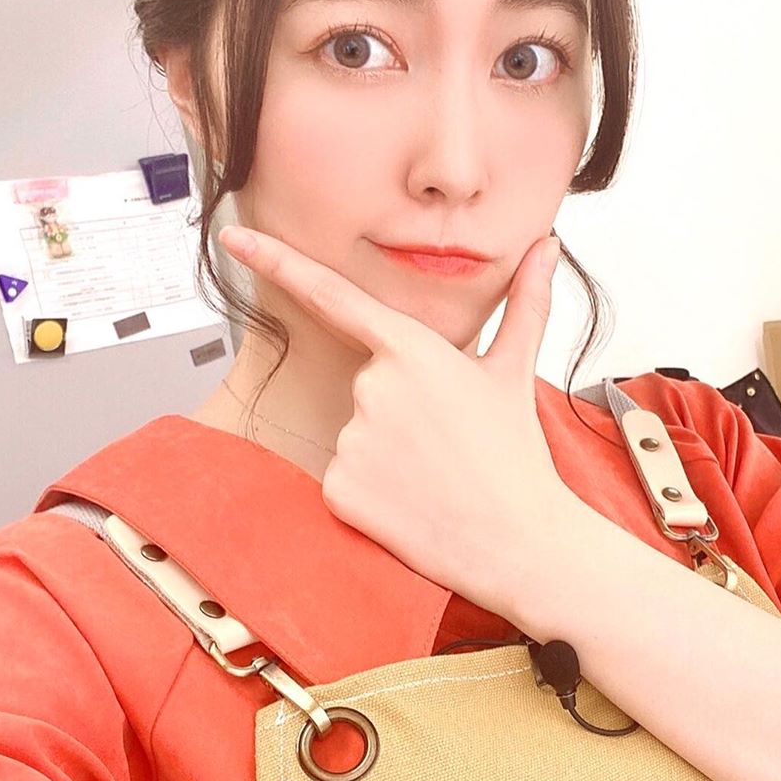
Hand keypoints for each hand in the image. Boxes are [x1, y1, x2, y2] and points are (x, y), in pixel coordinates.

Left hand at [218, 224, 577, 614]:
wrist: (518, 541)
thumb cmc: (516, 457)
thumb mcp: (515, 372)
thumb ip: (525, 302)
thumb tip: (545, 248)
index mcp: (412, 350)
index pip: (331, 295)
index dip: (277, 261)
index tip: (234, 239)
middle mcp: (372, 387)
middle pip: (365, 386)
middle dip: (399, 411)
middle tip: (446, 443)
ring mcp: (352, 439)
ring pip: (355, 435)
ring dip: (386, 454)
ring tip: (434, 476)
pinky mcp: (338, 488)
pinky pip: (344, 479)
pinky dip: (372, 493)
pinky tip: (411, 503)